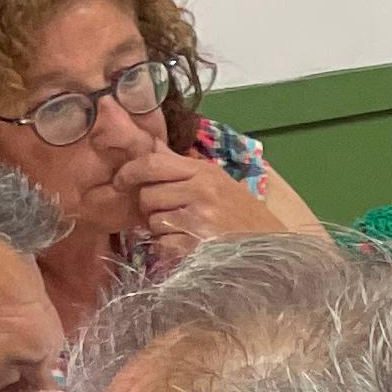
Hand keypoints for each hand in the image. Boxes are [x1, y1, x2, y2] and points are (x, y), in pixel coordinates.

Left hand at [110, 144, 284, 262]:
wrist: (272, 248)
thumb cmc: (243, 213)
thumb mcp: (217, 181)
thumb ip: (180, 164)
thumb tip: (149, 143)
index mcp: (204, 172)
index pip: (152, 163)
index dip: (129, 171)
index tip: (120, 181)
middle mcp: (200, 192)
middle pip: (147, 194)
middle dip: (150, 206)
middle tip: (167, 212)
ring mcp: (198, 220)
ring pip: (152, 221)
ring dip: (160, 229)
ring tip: (182, 230)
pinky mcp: (196, 246)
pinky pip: (161, 244)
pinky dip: (168, 248)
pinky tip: (187, 246)